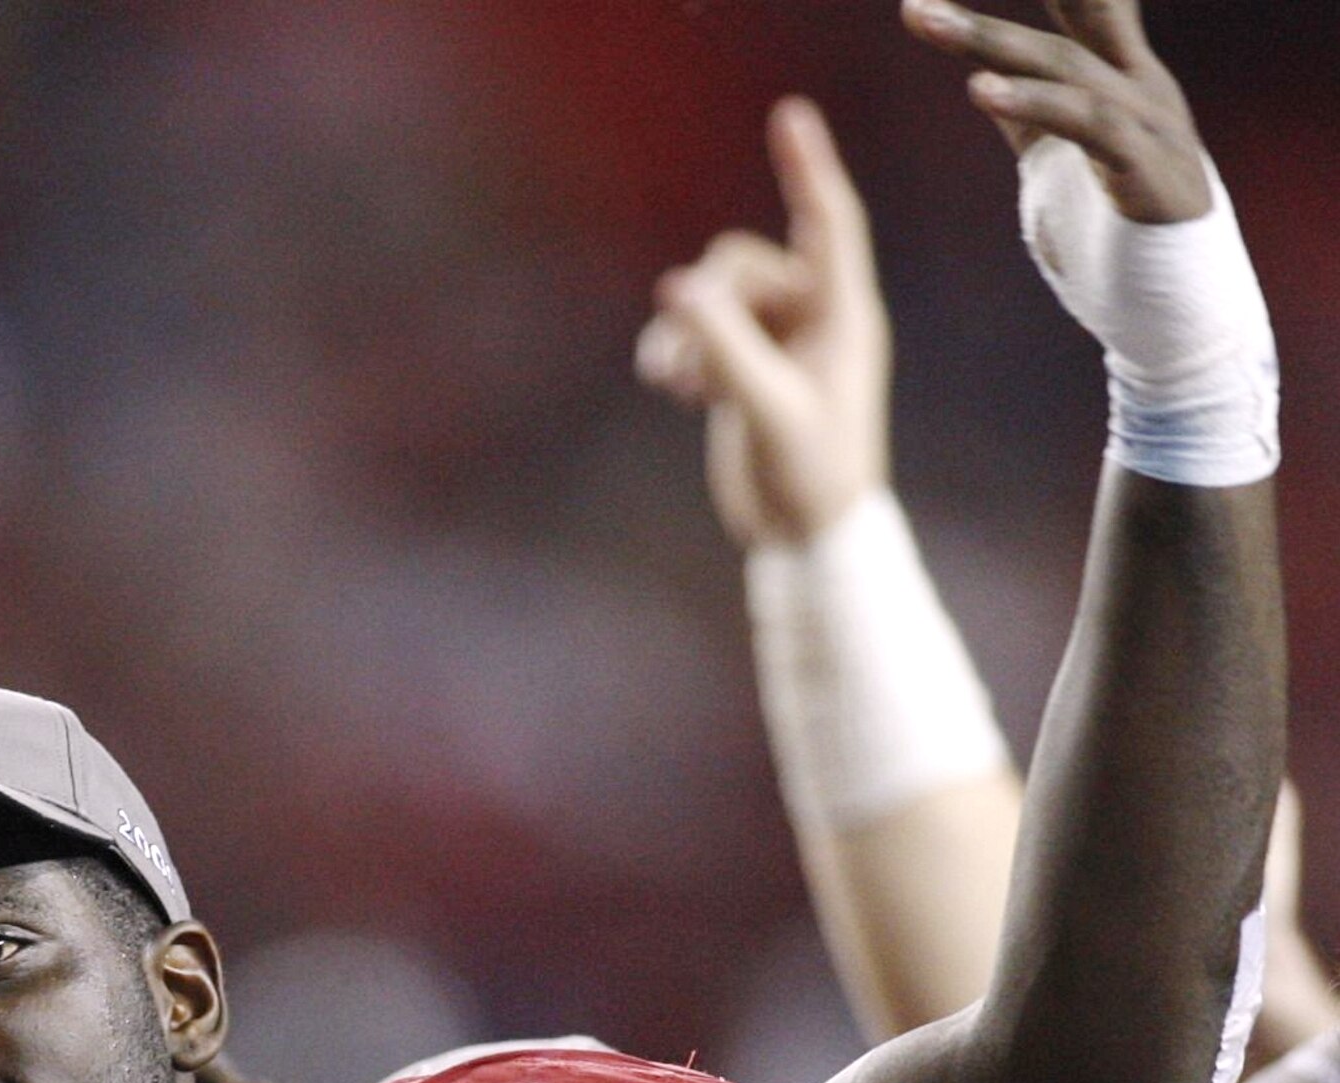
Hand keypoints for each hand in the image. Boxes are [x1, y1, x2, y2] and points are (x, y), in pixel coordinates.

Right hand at [639, 100, 887, 550]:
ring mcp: (774, 342)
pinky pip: (692, 332)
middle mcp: (812, 317)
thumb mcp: (770, 408)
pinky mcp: (741, 368)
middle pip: (742, 264)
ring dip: (683, 335)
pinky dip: (672, 352)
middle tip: (692, 366)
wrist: (806, 536)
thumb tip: (673, 287)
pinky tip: (668, 388)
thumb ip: (724, 347)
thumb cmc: (811, 475)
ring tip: (675, 384)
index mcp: (844, 315)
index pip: (829, 223)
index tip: (789, 115)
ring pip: (710, 298)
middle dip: (706, 305)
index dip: (809, 167)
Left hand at [900, 0, 1210, 222]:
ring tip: (929, 22)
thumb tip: (989, 78)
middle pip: (1068, 28)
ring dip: (992, 44)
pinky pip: (1088, 125)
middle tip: (916, 2)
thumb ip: (1032, 115)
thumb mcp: (1058, 162)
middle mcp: (1142, 91)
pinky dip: (1033, 103)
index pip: (1081, 13)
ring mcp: (1151, 128)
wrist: (1174, 315)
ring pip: (1068, 69)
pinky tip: (980, 90)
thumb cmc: (1114, 238)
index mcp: (1120, 84)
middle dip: (989, 16)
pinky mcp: (1149, 173)